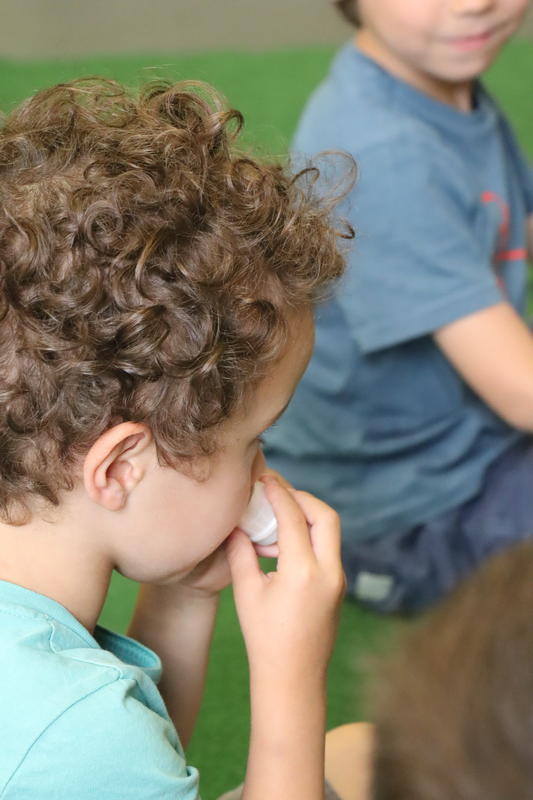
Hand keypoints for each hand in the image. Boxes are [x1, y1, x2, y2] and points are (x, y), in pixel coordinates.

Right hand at [226, 476, 344, 678]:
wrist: (293, 679)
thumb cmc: (264, 638)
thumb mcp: (247, 592)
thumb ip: (241, 552)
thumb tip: (236, 524)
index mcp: (303, 572)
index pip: (294, 517)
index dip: (278, 493)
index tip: (265, 478)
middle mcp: (328, 572)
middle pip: (325, 515)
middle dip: (302, 497)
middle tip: (277, 492)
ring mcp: (338, 580)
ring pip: (330, 531)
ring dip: (307, 515)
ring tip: (276, 516)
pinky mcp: (338, 586)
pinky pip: (327, 548)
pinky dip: (309, 535)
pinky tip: (284, 542)